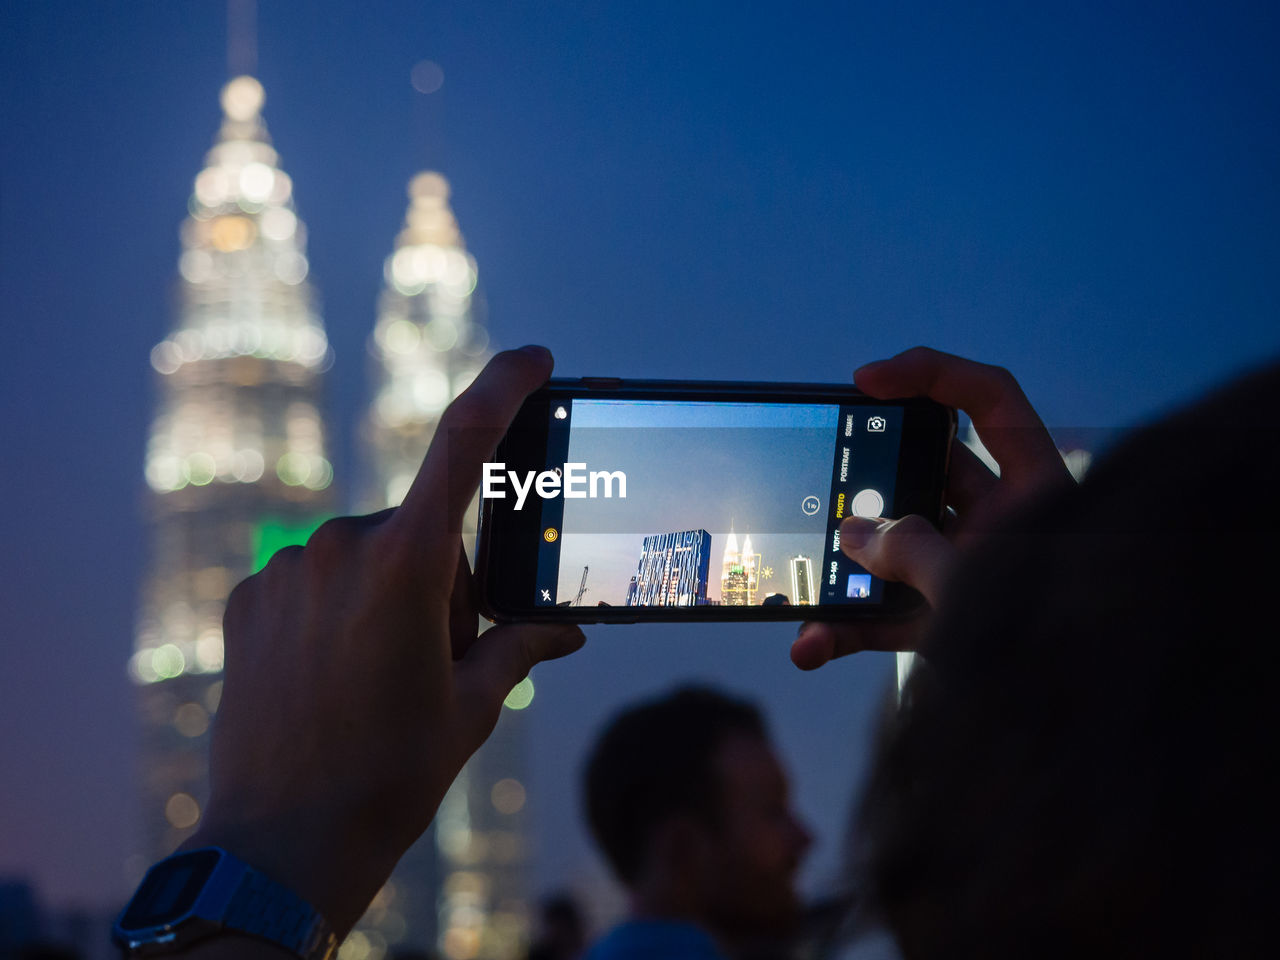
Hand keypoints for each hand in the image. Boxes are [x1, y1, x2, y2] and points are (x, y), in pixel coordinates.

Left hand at [185, 346, 585, 936]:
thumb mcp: (473, 705)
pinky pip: (314, 578)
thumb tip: (564, 629)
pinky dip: (337, 609)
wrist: (284, 839)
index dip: (502, 387)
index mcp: (407, 564)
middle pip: (422, 530)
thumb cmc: (392, 771)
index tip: (533, 357)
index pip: (462, 443)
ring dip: (390, 594)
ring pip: (367, 555)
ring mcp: (286, 570)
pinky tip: (331, 674)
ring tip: (378, 677)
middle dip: (446, 578)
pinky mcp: (249, 596)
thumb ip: (520, 645)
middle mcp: (340, 548)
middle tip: (439, 656)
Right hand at [791, 346, 1071, 669]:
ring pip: (900, 546)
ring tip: (807, 571)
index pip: (990, 401)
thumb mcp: (978, 587)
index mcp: (1036, 492)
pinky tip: (811, 646)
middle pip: (928, 472)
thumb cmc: (1059, 649)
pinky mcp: (949, 622)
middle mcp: (1006, 524)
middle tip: (826, 480)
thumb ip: (914, 553)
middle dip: (869, 480)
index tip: (867, 382)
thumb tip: (857, 536)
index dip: (930, 375)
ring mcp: (975, 572)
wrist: (1083, 738)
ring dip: (849, 565)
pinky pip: (889, 610)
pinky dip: (847, 627)